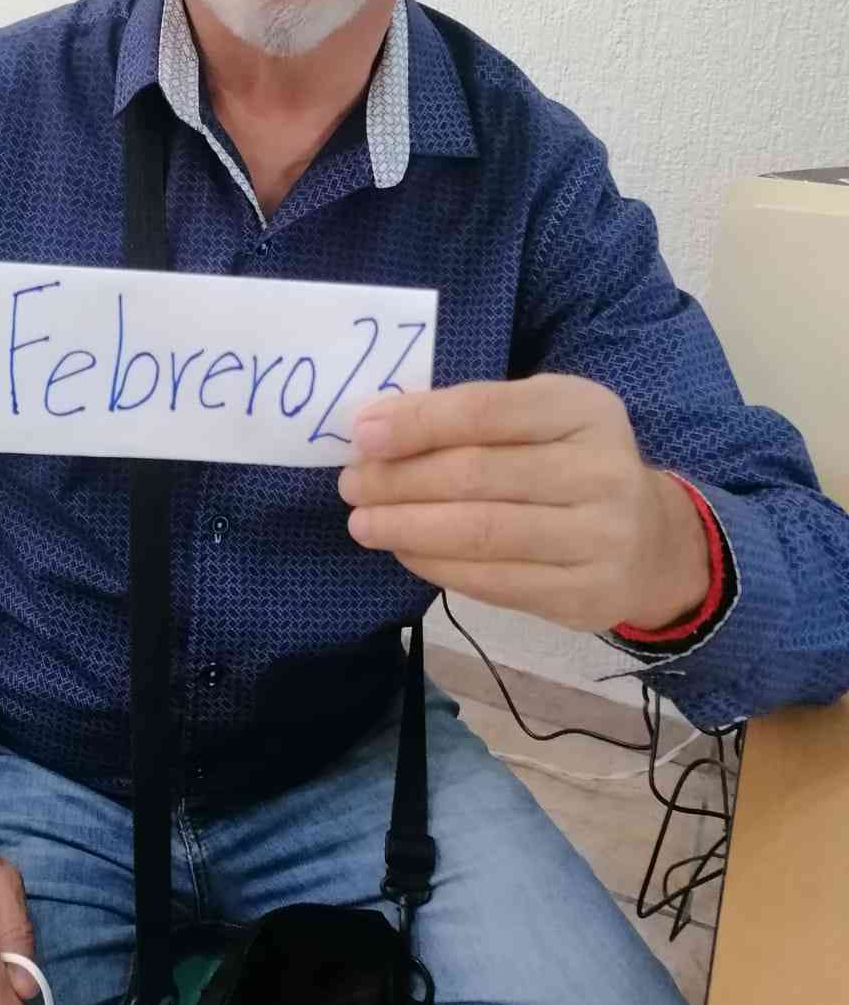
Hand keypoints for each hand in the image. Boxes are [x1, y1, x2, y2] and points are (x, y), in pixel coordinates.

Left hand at [339, 373, 710, 633]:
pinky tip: (405, 551)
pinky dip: (436, 565)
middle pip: (476, 475)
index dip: (417, 422)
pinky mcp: (586, 595)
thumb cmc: (571, 464)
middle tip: (353, 484)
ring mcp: (601, 538)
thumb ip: (472, 417)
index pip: (485, 411)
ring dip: (406, 528)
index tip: (362, 434)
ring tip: (364, 522)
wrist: (652, 542)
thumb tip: (377, 427)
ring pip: (480, 534)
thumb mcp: (539, 418)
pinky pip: (493, 582)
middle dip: (399, 481)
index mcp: (583, 409)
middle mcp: (601, 470)